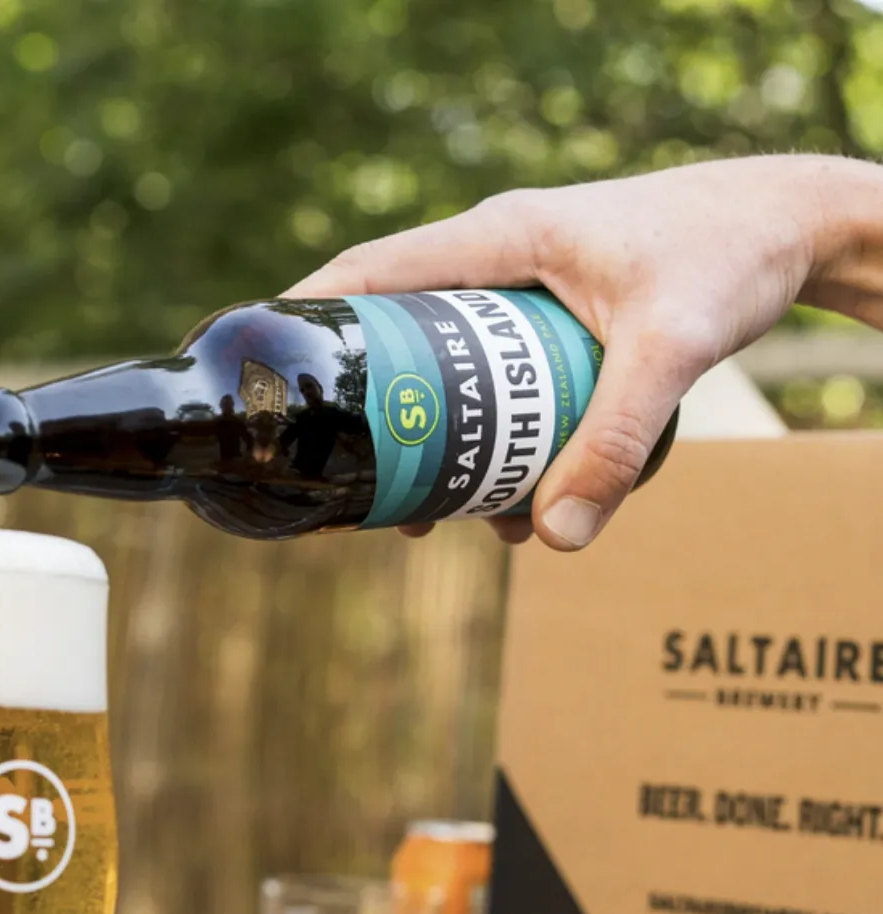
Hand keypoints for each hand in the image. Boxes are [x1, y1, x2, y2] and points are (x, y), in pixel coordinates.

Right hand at [285, 154, 882, 549]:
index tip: (266, 373)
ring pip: (446, 372)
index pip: (373, 271)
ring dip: (434, 443)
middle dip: (375, 412)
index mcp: (500, 239)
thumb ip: (616, 441)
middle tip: (355, 483)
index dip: (311, 319)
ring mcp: (521, 294)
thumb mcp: (671, 349)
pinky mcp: (548, 326)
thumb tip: (558, 538)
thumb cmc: (731, 255)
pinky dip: (489, 442)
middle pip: (398, 335)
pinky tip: (509, 503)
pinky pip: (494, 385)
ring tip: (431, 516)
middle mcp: (499, 262)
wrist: (793, 229)